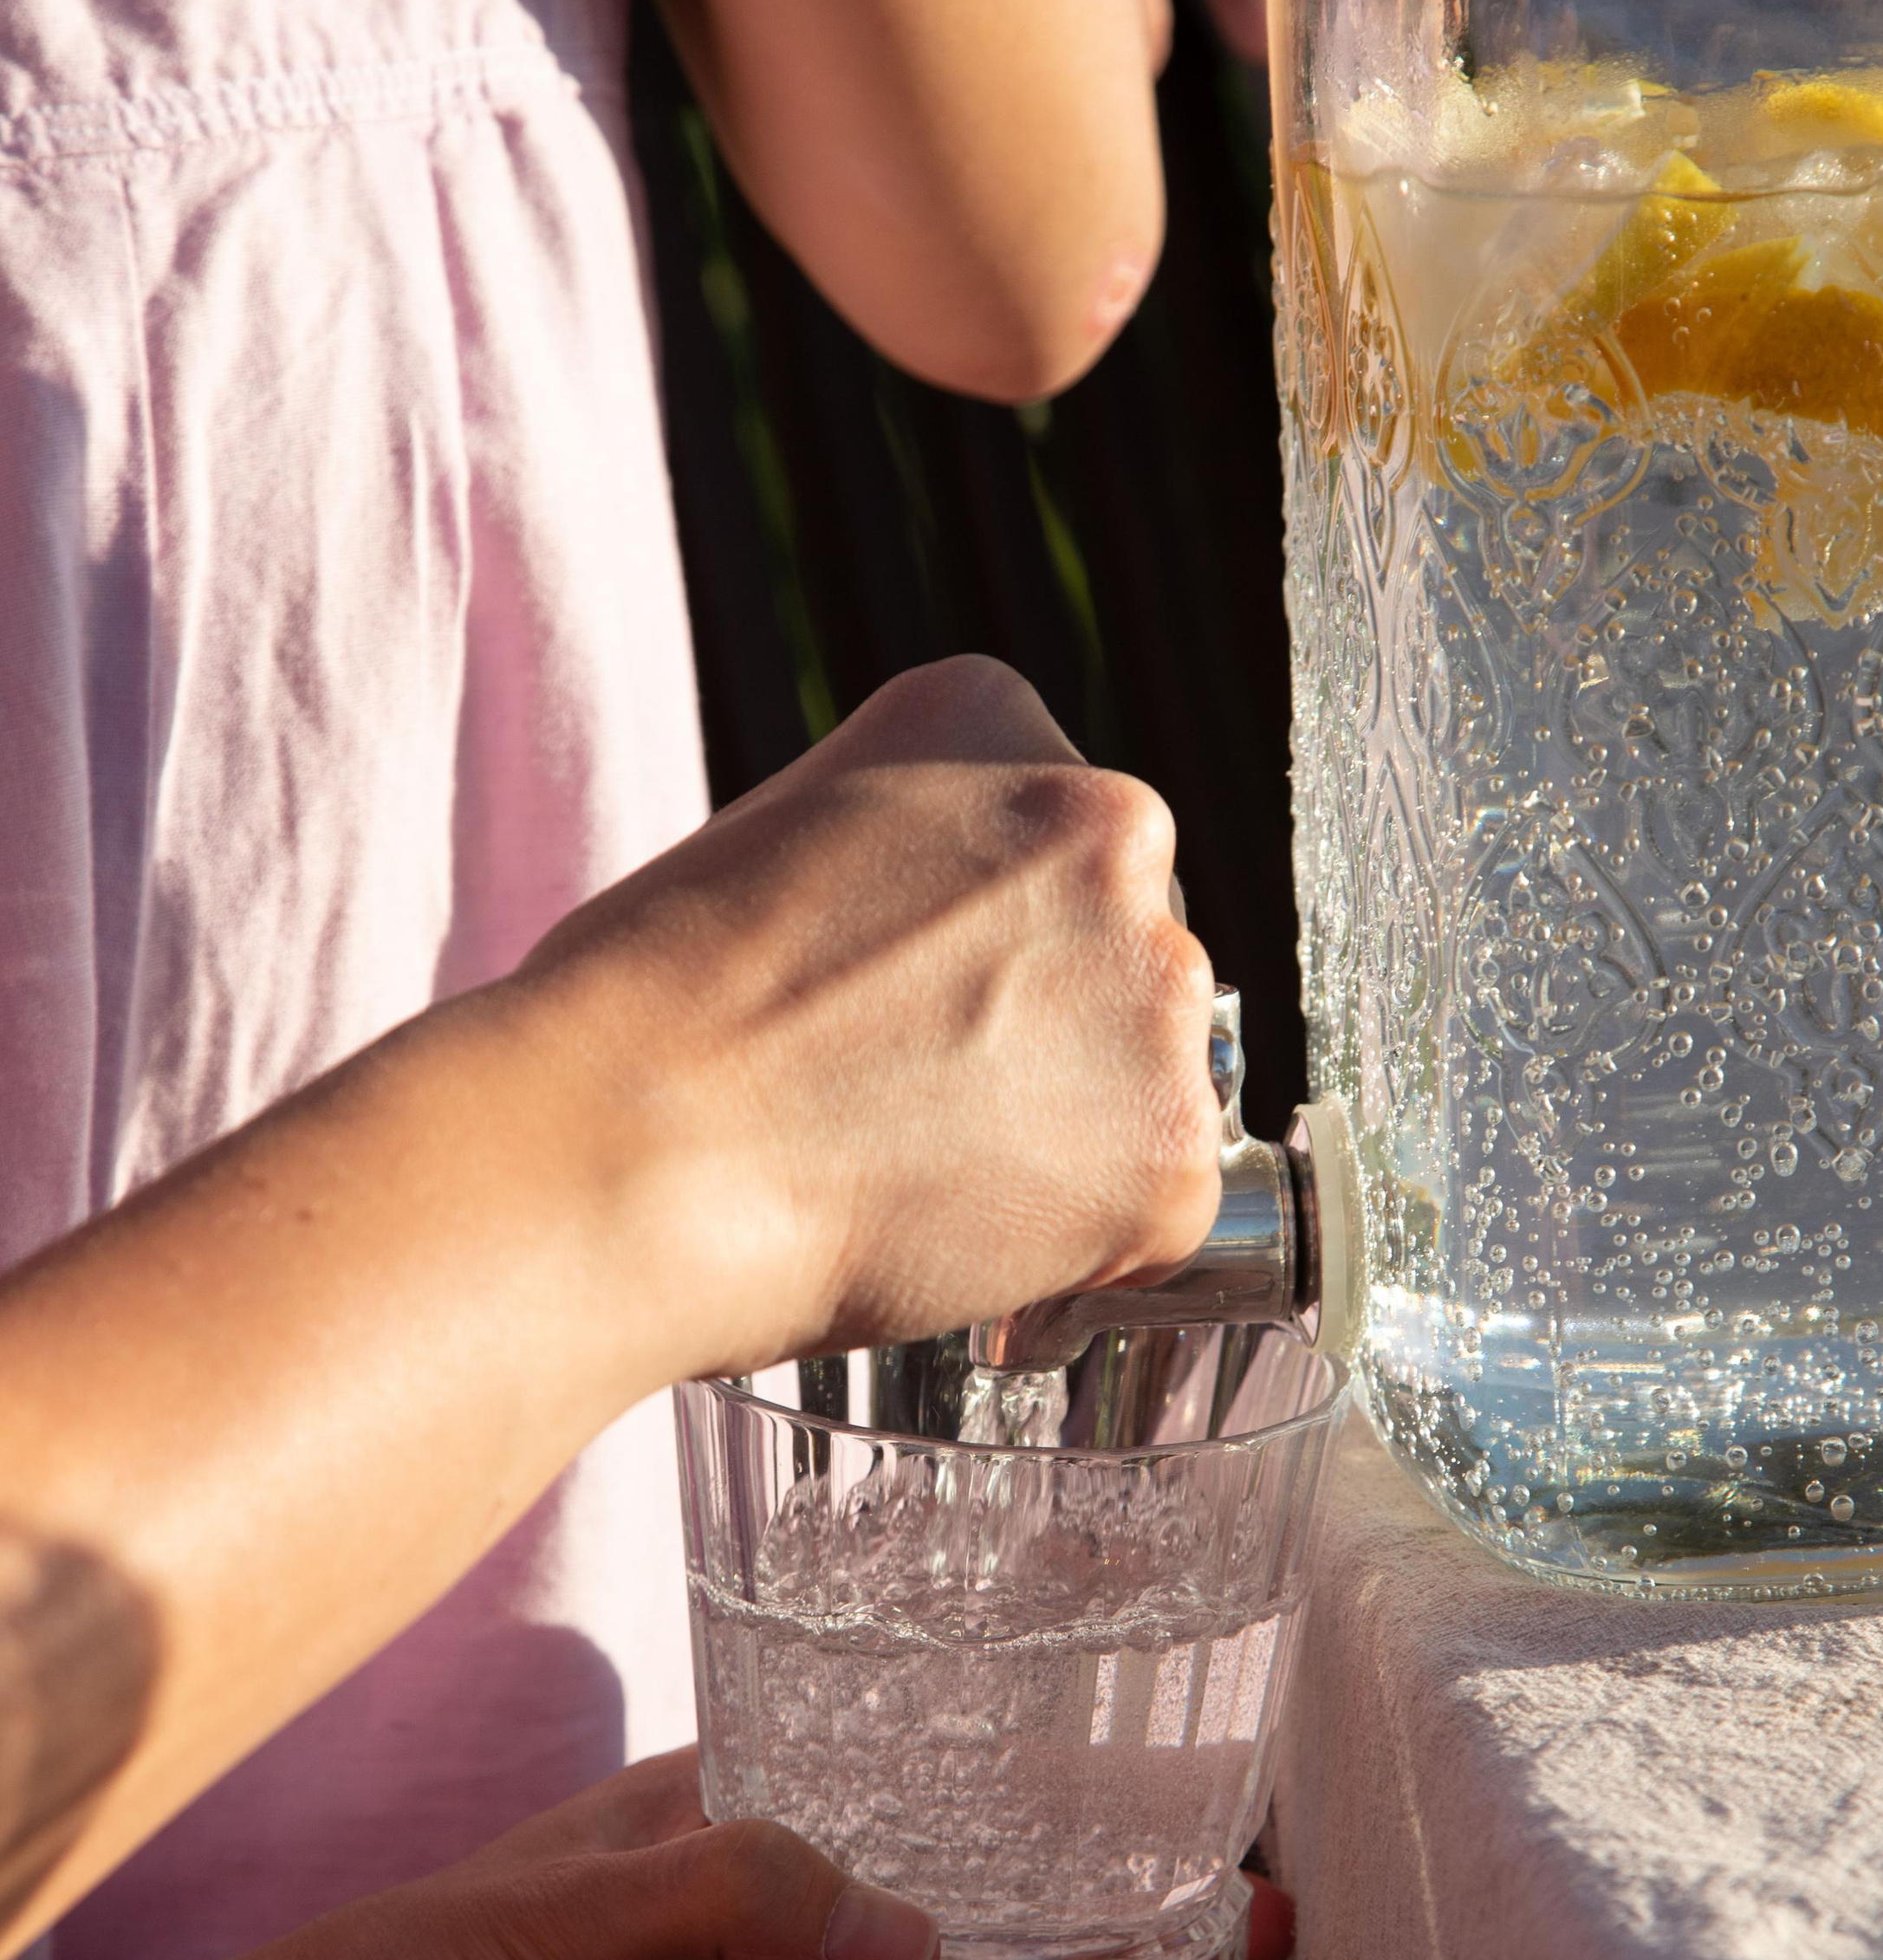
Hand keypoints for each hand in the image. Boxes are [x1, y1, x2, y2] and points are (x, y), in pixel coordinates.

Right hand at [526, 655, 1223, 1384]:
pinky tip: (958, 1225)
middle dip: (1048, 1025)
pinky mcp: (1176, 1146)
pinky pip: (1159, 1205)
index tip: (899, 990)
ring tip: (913, 1161)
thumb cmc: (648, 1012)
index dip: (978, 941)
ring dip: (1070, 1128)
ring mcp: (1159, 987)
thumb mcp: (783, 840)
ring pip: (1151, 1075)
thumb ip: (915, 866)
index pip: (1052, 838)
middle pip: (1123, 947)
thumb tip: (972, 964)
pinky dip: (1079, 1241)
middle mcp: (1114, 825)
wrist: (630, 1152)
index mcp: (995, 718)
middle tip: (908, 1090)